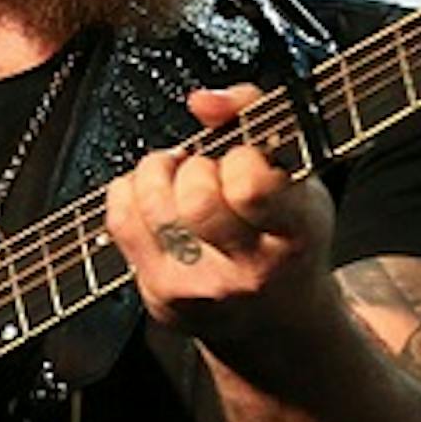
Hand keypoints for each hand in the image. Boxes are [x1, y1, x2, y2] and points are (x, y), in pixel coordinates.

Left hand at [105, 84, 339, 345]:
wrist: (279, 320)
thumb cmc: (289, 237)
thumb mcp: (299, 176)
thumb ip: (255, 116)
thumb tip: (202, 101)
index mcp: (294, 234)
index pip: (251, 186)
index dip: (240, 157)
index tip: (244, 160)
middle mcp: (248, 269)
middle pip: (194, 199)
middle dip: (193, 166)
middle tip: (206, 170)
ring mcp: (199, 287)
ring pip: (151, 205)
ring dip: (158, 173)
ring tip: (179, 179)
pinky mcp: (160, 294)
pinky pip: (121, 222)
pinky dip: (130, 193)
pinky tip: (155, 197)